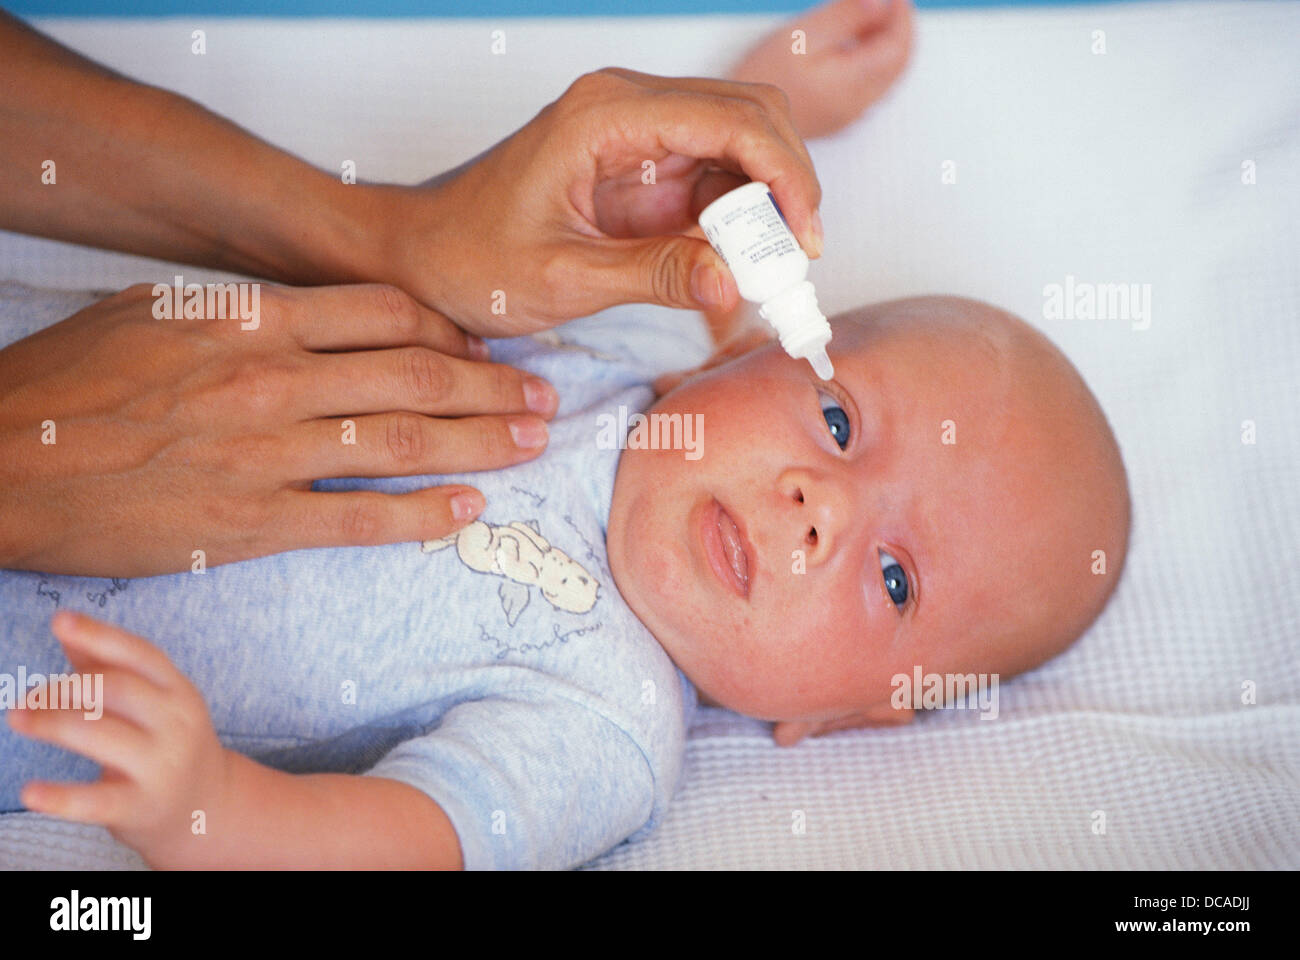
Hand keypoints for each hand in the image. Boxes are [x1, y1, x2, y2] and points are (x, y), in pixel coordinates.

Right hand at [0, 282, 558, 575]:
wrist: (1, 459)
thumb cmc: (70, 381)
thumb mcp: (159, 311)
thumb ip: (251, 311)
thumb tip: (324, 316)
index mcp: (251, 318)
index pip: (385, 314)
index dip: (449, 333)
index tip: (484, 349)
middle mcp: (271, 378)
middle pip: (415, 377)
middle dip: (492, 387)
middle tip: (544, 397)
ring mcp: (265, 452)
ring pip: (402, 444)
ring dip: (480, 443)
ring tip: (530, 443)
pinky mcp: (250, 523)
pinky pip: (359, 520)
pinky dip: (421, 515)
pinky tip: (465, 511)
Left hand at [6, 612, 229, 867]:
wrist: (207, 807)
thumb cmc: (168, 745)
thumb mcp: (154, 703)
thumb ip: (109, 667)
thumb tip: (68, 628)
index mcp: (178, 691)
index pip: (140, 654)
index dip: (100, 636)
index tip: (61, 621)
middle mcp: (175, 724)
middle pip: (118, 690)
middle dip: (66, 686)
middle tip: (28, 696)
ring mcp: (161, 765)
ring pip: (102, 735)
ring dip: (52, 723)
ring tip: (19, 718)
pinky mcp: (141, 806)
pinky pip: (96, 801)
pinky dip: (60, 797)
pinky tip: (30, 791)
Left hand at [388, 67, 823, 336]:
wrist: (422, 256)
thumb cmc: (471, 259)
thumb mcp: (564, 279)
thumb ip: (653, 276)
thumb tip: (735, 283)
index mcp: (606, 116)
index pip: (731, 120)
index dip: (784, 176)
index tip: (803, 240)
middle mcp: (628, 108)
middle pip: (750, 119)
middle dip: (789, 187)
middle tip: (796, 260)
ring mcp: (638, 134)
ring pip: (742, 146)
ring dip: (768, 206)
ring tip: (769, 273)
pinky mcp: (641, 167)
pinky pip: (715, 180)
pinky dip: (740, 222)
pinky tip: (737, 266)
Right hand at [728, 0, 913, 138]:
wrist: (734, 117)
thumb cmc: (760, 78)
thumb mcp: (802, 36)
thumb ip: (846, 18)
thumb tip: (881, 4)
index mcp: (851, 85)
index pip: (897, 49)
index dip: (902, 18)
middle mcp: (855, 105)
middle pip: (896, 65)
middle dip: (898, 30)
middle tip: (891, 4)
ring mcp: (847, 114)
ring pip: (884, 77)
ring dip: (885, 45)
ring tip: (872, 19)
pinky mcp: (836, 116)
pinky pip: (868, 87)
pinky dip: (871, 62)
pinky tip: (856, 46)